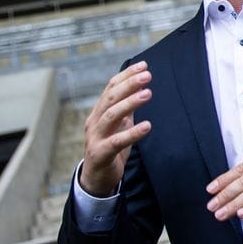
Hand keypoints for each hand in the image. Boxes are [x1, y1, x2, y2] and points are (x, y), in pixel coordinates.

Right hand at [79, 61, 152, 196]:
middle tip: (147, 75)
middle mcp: (94, 121)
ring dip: (130, 103)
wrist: (95, 178)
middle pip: (110, 98)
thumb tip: (141, 87)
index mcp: (99, 112)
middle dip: (129, 84)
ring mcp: (95, 137)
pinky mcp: (100, 153)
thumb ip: (127, 108)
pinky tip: (147, 126)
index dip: (126, 75)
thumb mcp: (119, 125)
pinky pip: (116, 142)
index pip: (111, 88)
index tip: (143, 65)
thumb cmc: (110, 148)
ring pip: (111, 115)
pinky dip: (132, 133)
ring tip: (148, 93)